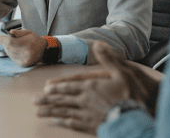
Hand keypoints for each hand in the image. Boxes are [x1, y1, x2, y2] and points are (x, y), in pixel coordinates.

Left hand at [0, 29, 47, 66]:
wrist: (43, 50)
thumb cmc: (35, 40)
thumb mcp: (28, 32)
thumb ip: (18, 32)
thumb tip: (10, 33)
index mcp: (28, 43)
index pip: (10, 42)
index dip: (2, 40)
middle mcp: (26, 53)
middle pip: (8, 48)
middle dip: (4, 43)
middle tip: (5, 40)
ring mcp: (24, 60)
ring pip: (9, 54)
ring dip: (8, 48)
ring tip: (13, 44)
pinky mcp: (22, 64)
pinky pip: (12, 58)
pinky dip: (11, 54)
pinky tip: (16, 50)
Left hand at [34, 41, 160, 133]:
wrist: (135, 119)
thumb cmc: (131, 94)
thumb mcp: (122, 71)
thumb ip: (109, 58)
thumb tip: (98, 43)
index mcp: (91, 86)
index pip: (69, 86)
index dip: (57, 87)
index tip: (45, 88)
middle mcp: (85, 100)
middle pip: (62, 99)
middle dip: (48, 99)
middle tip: (34, 101)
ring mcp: (87, 114)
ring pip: (64, 112)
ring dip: (51, 111)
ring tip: (39, 113)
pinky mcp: (91, 126)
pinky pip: (74, 124)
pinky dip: (63, 122)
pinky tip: (56, 122)